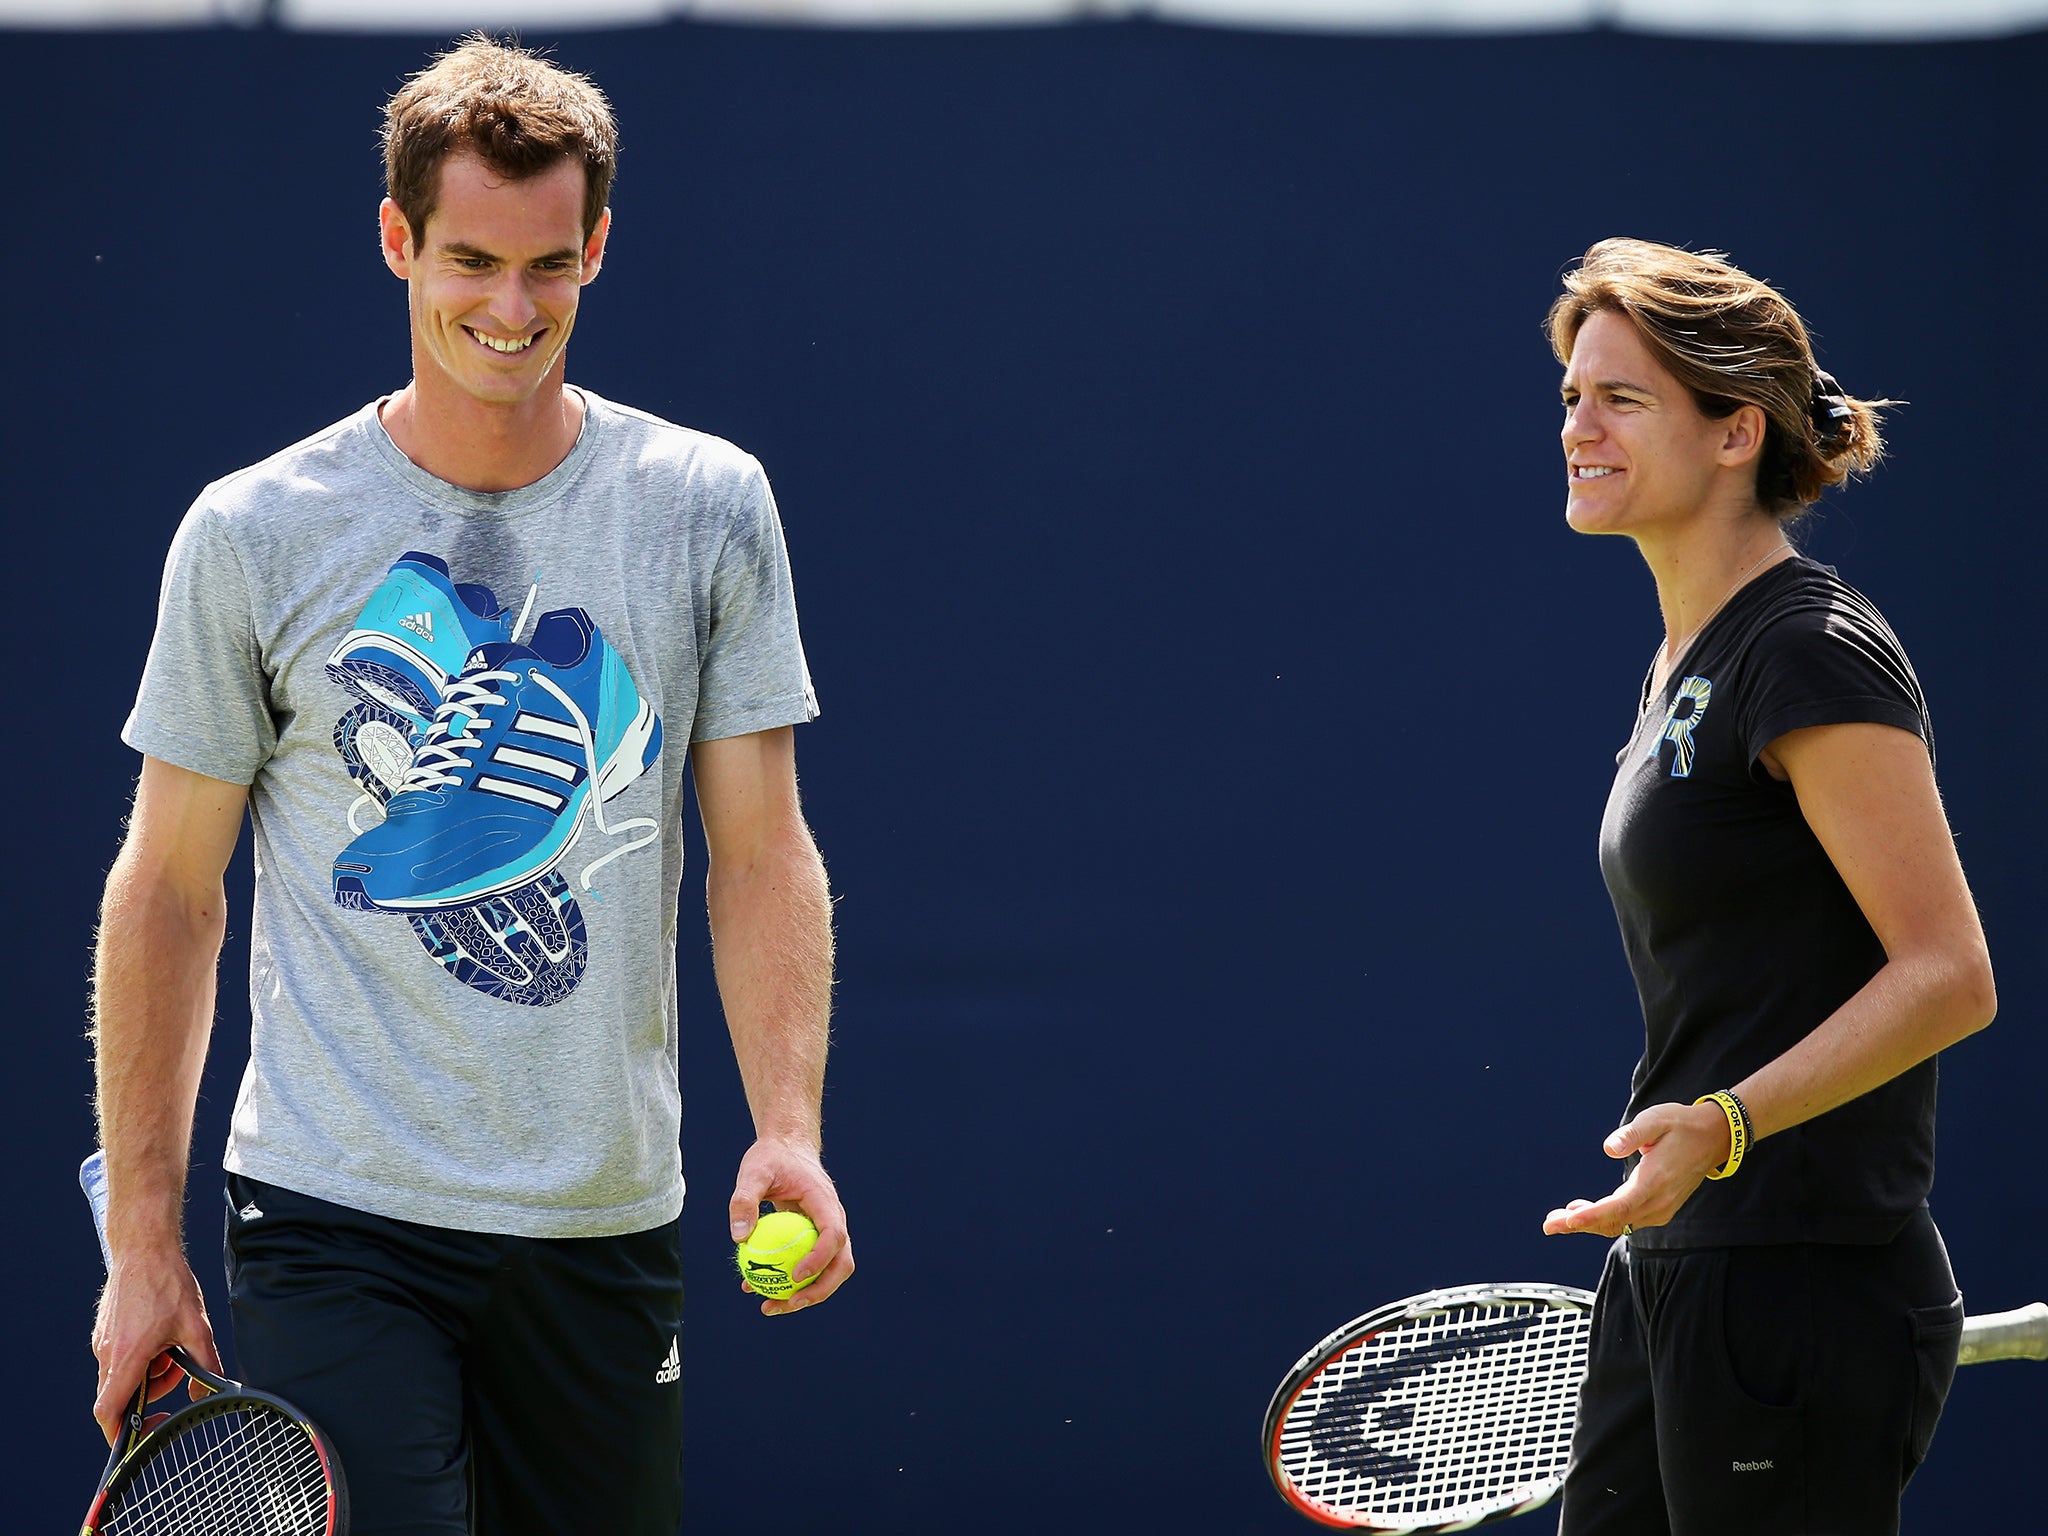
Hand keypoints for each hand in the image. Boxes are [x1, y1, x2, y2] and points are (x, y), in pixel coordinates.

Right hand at [91, 1247, 222, 1444]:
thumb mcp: (197, 1325)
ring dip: (149, 1372)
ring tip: (171, 1344)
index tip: (138, 1440)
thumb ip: (205, 1362)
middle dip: (151, 1392)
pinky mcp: (104, 1333)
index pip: (109, 1410)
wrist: (144, 1248)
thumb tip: (210, 1390)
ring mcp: (103, 1343)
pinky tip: (160, 1334)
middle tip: (176, 1368)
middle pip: (122, 1395)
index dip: (119, 1434)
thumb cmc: (168, 1283)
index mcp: (127, 1356)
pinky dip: (142, 1358)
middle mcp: (107, 1353)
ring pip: (123, 1376)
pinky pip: (120, 1359)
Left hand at [728, 1137, 853, 1316]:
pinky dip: (787, 1282)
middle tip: (788, 1303)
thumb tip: (739, 1237)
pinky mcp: (813, 1239)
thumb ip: (744, 1200)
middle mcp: (833, 1220)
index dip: (819, 1260)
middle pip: (841, 1263)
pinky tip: (757, 1290)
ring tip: (770, 1306)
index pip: (834, 1235)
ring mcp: (826, 1232)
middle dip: (820, 1290)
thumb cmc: (771, 1158)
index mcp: (825, 1202)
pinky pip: (806, 1267)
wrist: (785, 1149)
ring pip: (828, 1272)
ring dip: (805, 1294)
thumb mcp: (753, 1171)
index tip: (795, 1277)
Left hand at [1541, 1100, 1733, 1238]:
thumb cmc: (1681, 1125)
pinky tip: (1582, 1211)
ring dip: (1588, 1223)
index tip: (1567, 1221)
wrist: (1713, 1138)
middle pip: (1614, 1221)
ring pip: (1619, 1224)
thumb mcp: (1655, 1119)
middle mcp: (1658, 1202)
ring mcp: (1660, 1209)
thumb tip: (1609, 1147)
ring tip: (1558, 1218)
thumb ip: (1632, 1134)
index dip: (1591, 1216)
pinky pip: (1626, 1220)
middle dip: (1578, 1225)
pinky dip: (1604, 1218)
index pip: (1619, 1207)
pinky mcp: (1659, 1208)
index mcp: (1655, 1182)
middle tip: (1548, 1224)